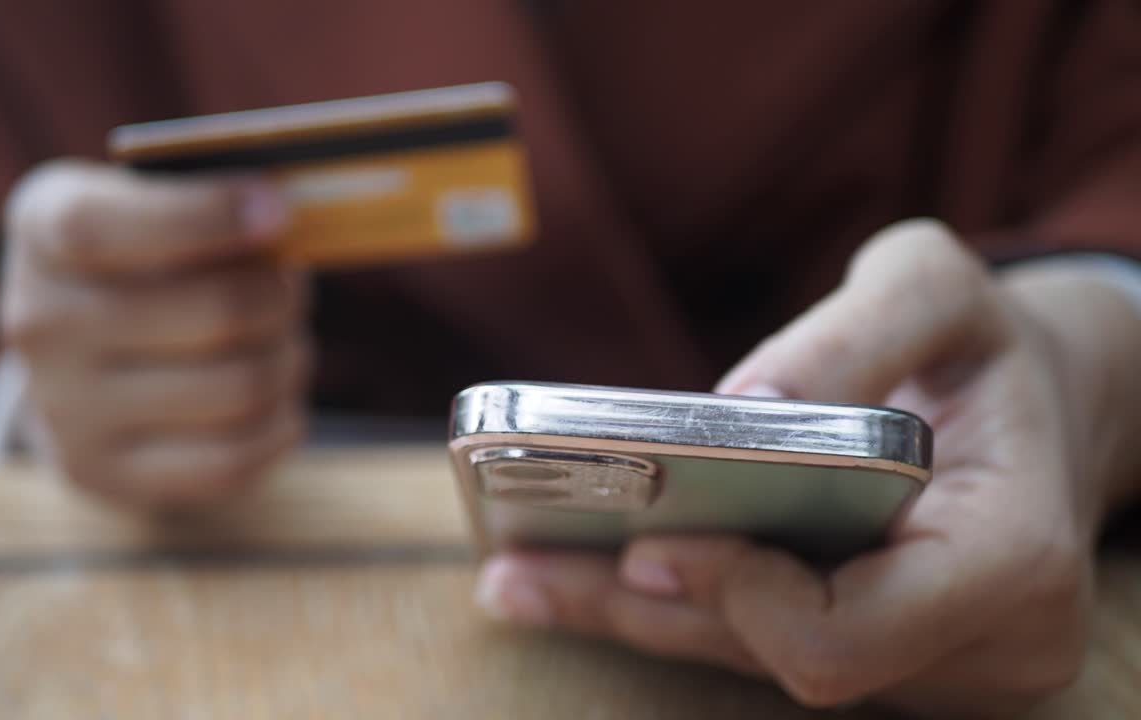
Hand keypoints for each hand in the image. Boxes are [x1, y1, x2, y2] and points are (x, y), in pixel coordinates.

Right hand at [0, 160, 311, 507]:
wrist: (77, 364)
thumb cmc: (144, 262)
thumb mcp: (156, 202)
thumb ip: (213, 198)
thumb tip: (283, 214)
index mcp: (43, 226)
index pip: (109, 227)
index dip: (208, 216)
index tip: (279, 209)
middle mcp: (39, 320)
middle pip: (219, 312)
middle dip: (282, 299)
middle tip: (290, 291)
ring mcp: (63, 407)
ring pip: (241, 387)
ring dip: (288, 361)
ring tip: (281, 344)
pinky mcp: (100, 472)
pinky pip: (231, 460)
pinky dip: (279, 425)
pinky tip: (276, 401)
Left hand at [473, 220, 1140, 716]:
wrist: (1036, 407)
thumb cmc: (983, 344)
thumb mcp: (935, 286)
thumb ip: (855, 331)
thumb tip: (738, 406)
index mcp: (1011, 560)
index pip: (853, 630)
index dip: (741, 598)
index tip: (647, 542)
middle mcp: (979, 646)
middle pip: (779, 656)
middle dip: (647, 609)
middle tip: (517, 567)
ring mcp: (931, 671)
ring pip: (753, 659)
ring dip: (633, 617)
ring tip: (517, 574)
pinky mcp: (885, 664)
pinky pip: (759, 646)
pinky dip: (674, 608)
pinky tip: (583, 576)